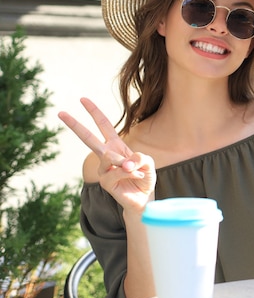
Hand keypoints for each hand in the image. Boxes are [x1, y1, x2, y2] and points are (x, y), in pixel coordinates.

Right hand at [58, 98, 155, 212]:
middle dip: (75, 125)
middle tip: (60, 113)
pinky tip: (136, 177)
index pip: (104, 125)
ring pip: (109, 156)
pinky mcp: (105, 182)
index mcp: (115, 145)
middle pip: (88, 138)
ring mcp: (104, 169)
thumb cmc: (143, 178)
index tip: (83, 99)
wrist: (143, 198)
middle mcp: (106, 156)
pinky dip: (130, 173)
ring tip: (135, 169)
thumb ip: (140, 158)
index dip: (94, 112)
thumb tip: (126, 162)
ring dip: (124, 162)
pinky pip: (118, 171)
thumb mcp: (148, 163)